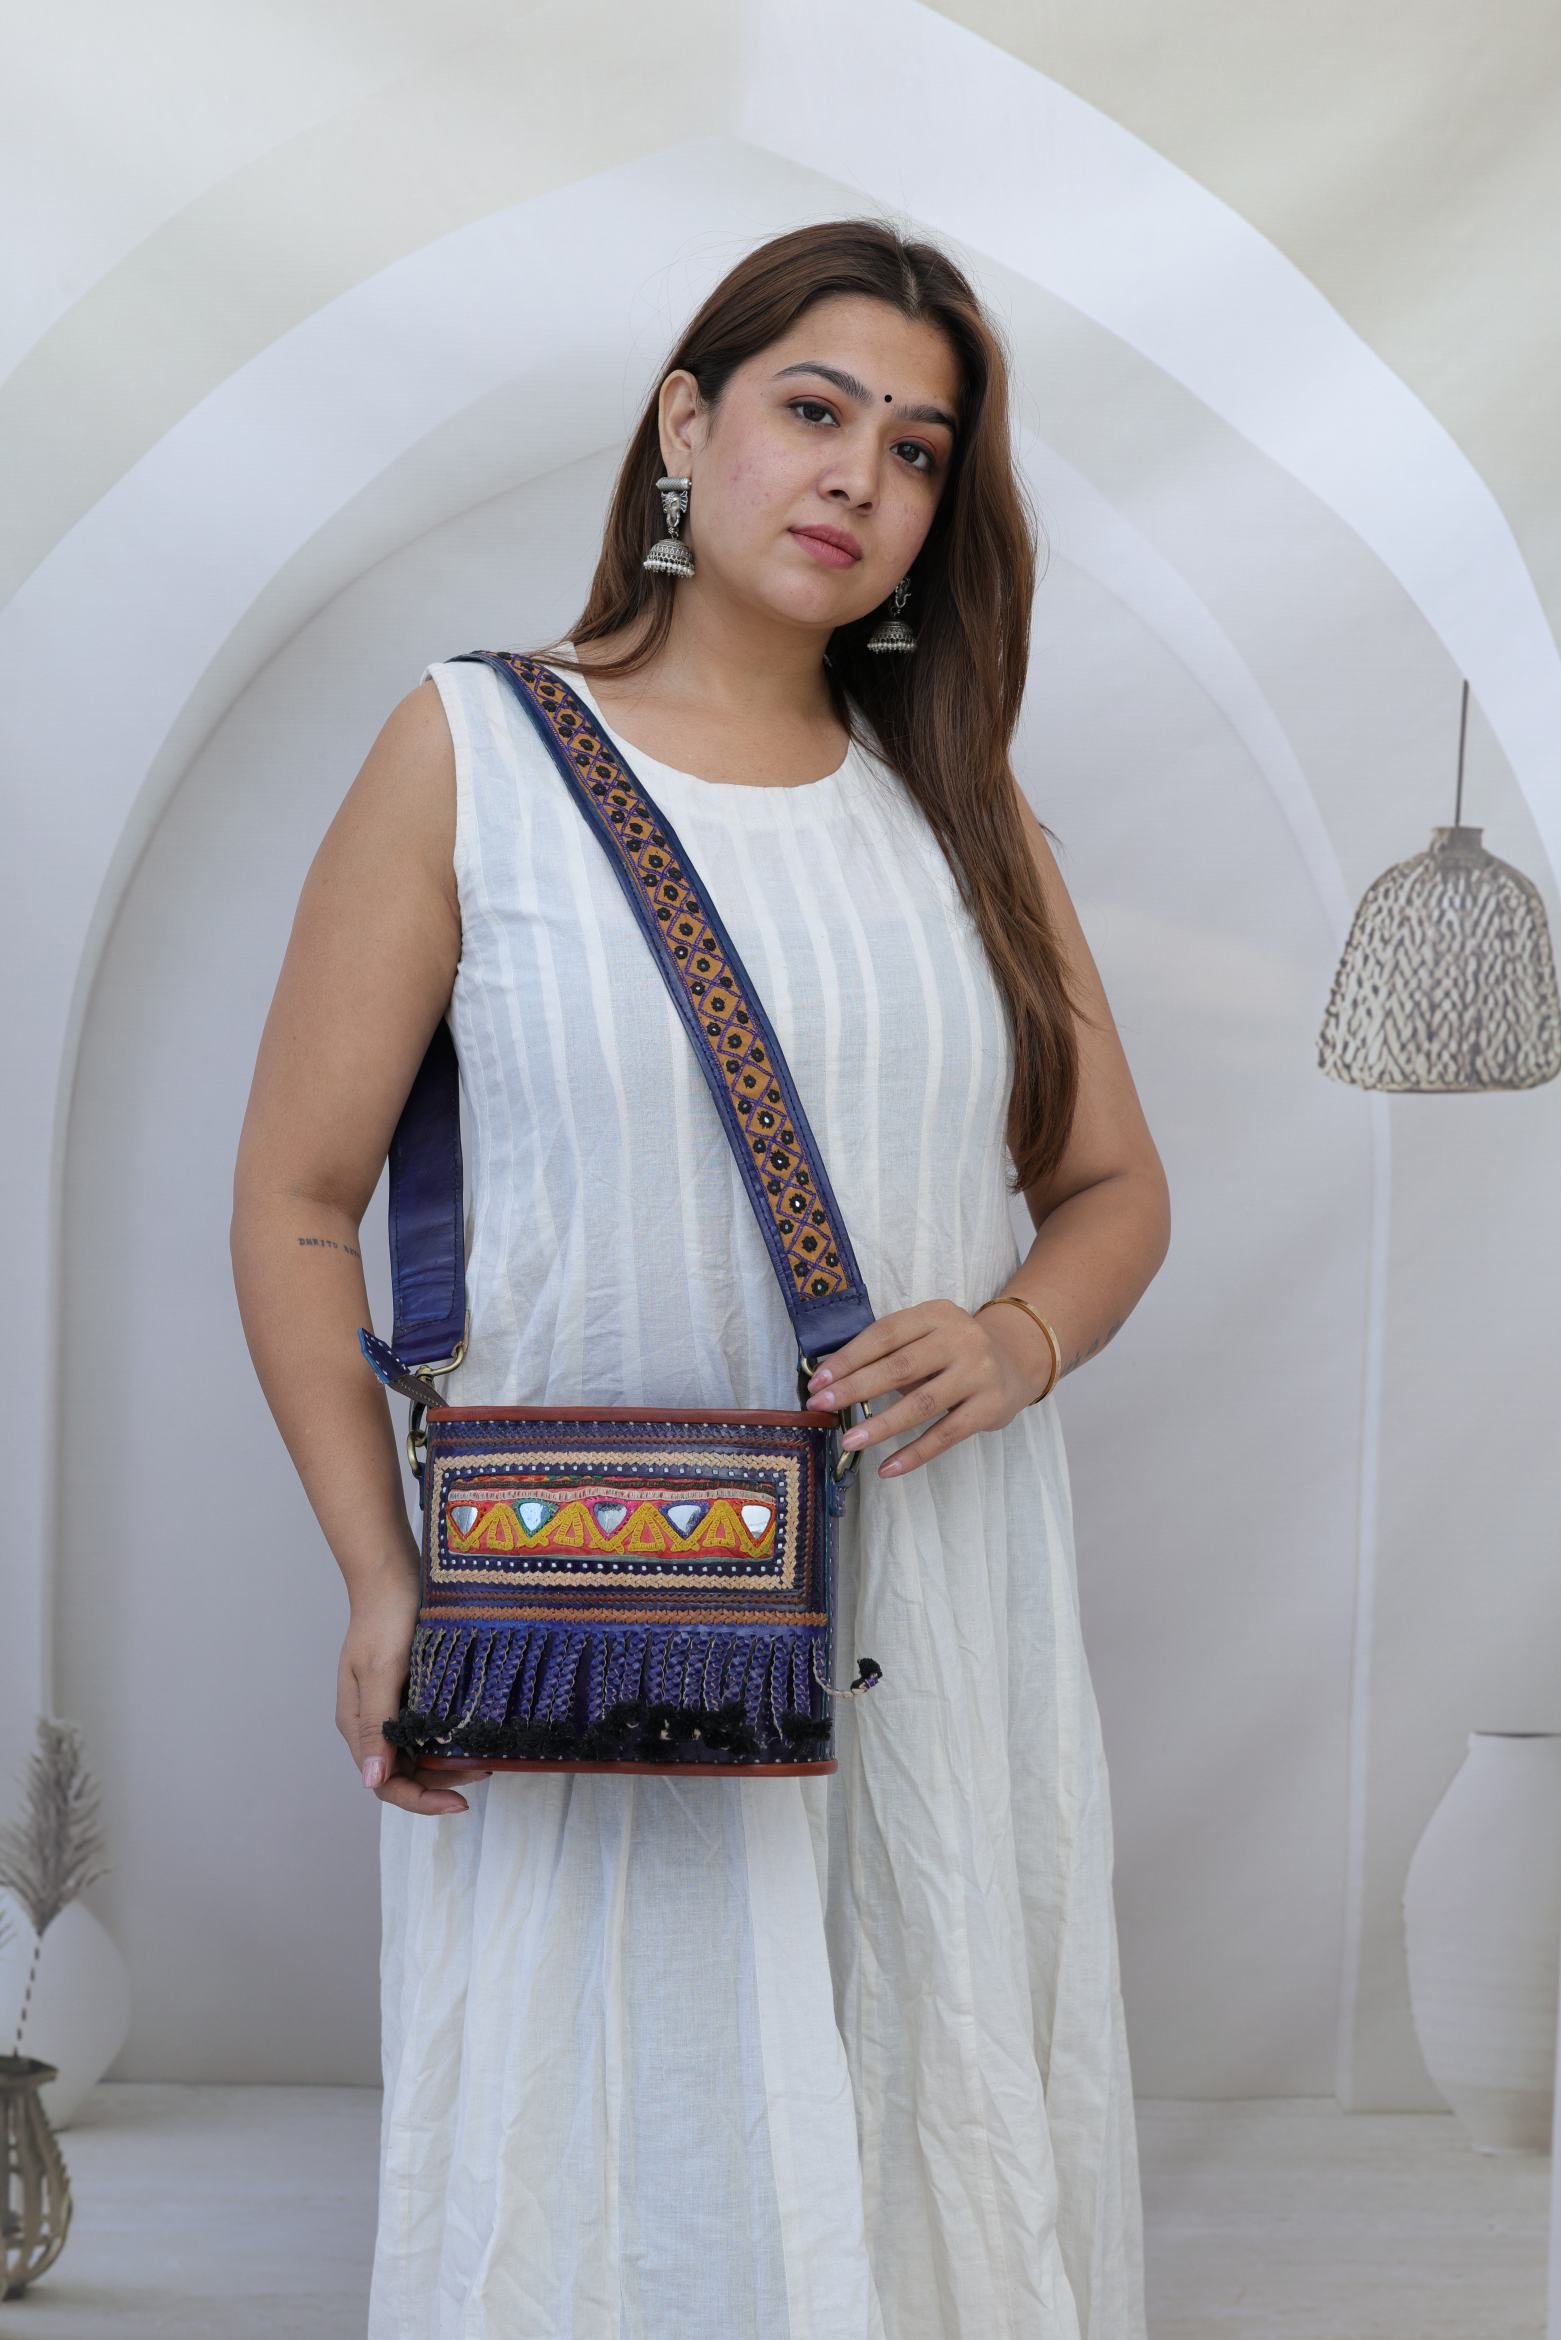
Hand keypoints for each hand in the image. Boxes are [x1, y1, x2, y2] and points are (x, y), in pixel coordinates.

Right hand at [337, 1566, 492, 1814]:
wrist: (393, 1573)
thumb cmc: (384, 1618)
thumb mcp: (382, 1671)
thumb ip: (377, 1726)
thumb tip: (372, 1780)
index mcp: (357, 1724)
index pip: (386, 1784)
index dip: (422, 1800)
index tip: (462, 1802)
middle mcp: (373, 1722)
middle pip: (404, 1773)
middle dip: (442, 1783)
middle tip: (485, 1771)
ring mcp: (392, 1707)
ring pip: (420, 1753)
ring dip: (449, 1763)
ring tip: (487, 1755)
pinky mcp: (411, 1690)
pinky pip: (429, 1728)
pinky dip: (450, 1738)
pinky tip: (475, 1732)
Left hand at [803, 1296, 1045, 1478]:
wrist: (1017, 1359)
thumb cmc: (954, 1351)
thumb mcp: (928, 1335)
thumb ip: (893, 1353)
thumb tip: (836, 1383)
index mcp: (936, 1314)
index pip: (884, 1334)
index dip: (848, 1358)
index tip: (818, 1380)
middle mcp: (960, 1339)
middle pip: (899, 1366)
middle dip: (856, 1388)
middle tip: (822, 1406)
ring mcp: (978, 1373)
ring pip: (921, 1403)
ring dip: (881, 1425)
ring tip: (850, 1440)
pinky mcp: (989, 1407)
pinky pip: (945, 1435)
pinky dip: (914, 1454)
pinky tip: (888, 1467)